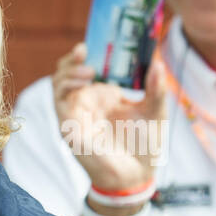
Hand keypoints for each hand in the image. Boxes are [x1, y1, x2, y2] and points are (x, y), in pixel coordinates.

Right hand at [53, 42, 168, 192]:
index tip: (102, 37)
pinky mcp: (69, 126)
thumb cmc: (144, 146)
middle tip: (86, 48)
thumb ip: (156, 88)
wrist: (134, 177)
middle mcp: (88, 101)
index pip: (91, 65)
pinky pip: (58, 102)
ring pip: (58, 83)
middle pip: (69, 70)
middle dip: (73, 57)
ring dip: (67, 71)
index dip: (92, 50)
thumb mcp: (155, 111)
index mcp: (106, 94)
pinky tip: (82, 82)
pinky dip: (65, 87)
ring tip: (88, 69)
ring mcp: (76, 113)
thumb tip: (157, 62)